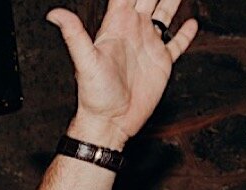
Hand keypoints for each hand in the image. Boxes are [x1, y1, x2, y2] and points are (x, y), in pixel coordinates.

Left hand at [50, 0, 198, 148]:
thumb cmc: (94, 96)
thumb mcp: (84, 61)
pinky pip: (177, 43)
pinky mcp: (162, 63)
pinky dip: (185, 33)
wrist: (110, 122)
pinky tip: (192, 23)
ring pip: (164, 14)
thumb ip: (73, 35)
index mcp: (117, 26)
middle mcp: (134, 31)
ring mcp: (148, 45)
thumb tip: (53, 14)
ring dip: (172, 0)